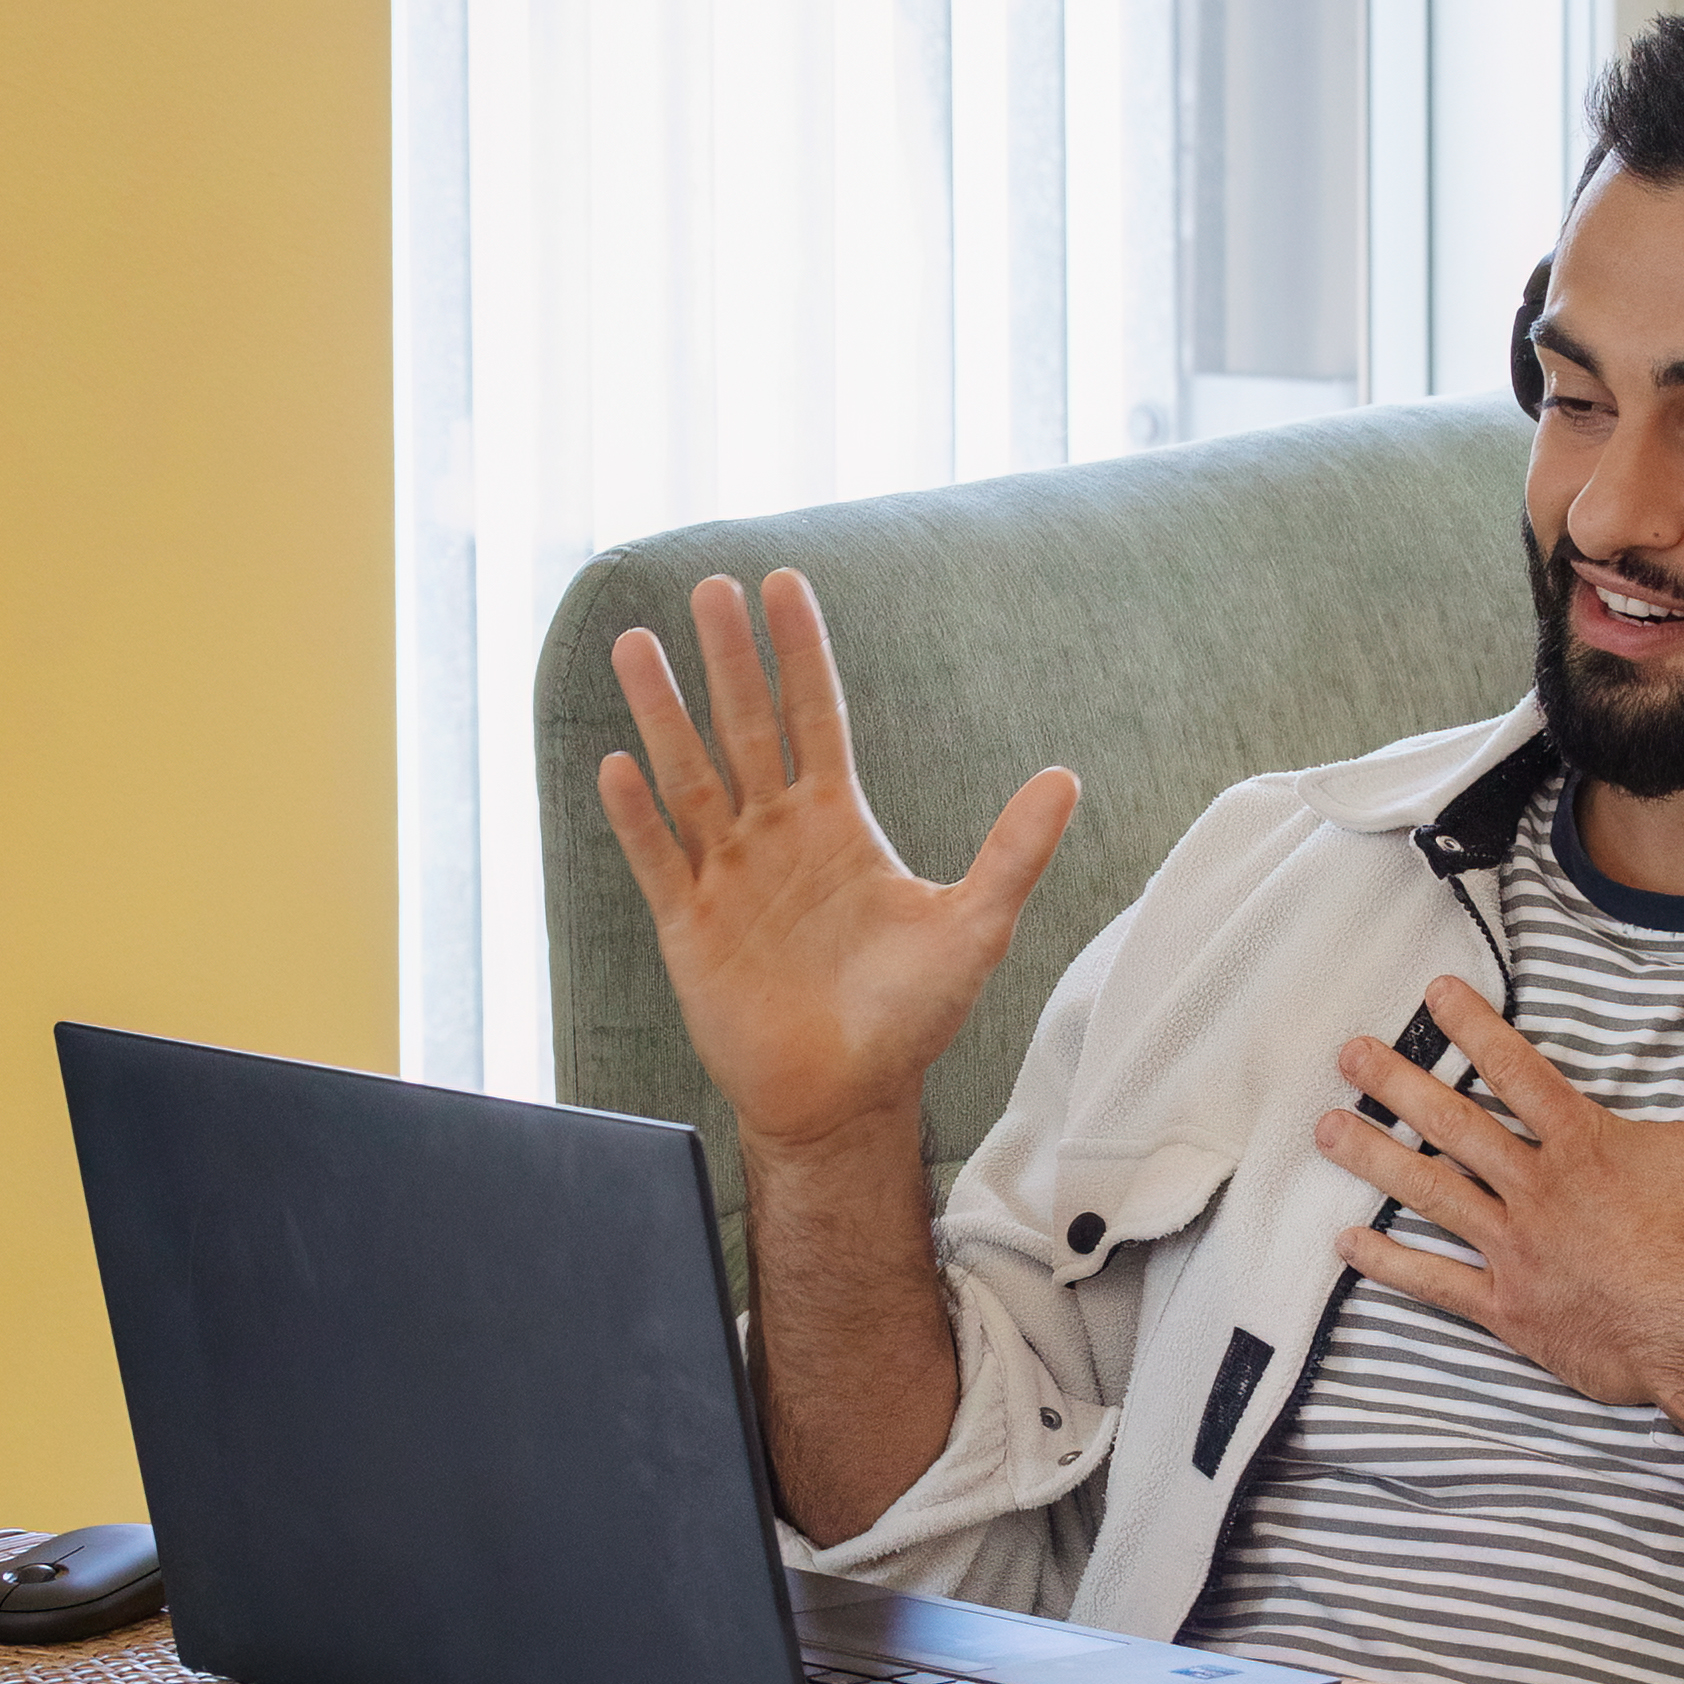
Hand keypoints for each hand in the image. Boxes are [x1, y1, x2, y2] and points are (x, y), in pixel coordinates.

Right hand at [596, 571, 1078, 1157]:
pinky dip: (636, 818)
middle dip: (730, 660)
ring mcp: (727, 876)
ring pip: (689, 778)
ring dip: (663, 714)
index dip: (800, 653)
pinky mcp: (689, 927)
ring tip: (637, 645)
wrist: (846, 1097)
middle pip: (747, 727)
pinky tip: (617, 767)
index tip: (783, 585)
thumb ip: (1013, 853)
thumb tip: (1066, 779)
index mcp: (838, 823)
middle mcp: (775, 835)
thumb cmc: (908, 1016)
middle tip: (710, 587)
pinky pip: (656, 861)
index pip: (816, 716)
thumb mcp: (974, 928)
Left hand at [1314, 967, 1683, 1428]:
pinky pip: (1437, 1282)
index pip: (1516, 1069)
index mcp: (1584, 1145)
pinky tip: (1347, 1244)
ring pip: (1432, 1192)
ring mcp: (1517, 1250)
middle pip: (1454, 1124)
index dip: (1473, 1026)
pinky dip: (1390, 1265)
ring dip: (1375, 1157)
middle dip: (1397, 1083)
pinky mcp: (1511, 1309)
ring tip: (1328, 1128)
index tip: (1432, 995)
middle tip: (1350, 1054)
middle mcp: (1538, 1189)